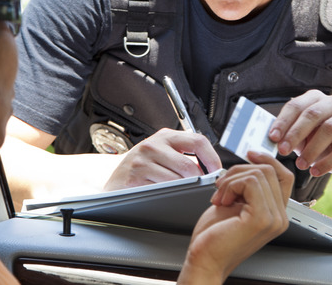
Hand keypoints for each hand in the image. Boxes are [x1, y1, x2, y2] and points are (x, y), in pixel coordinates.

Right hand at [104, 128, 221, 190]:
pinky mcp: (135, 176)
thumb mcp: (163, 154)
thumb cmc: (142, 170)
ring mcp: (143, 160)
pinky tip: (163, 195)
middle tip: (201, 189)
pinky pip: (162, 189)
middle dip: (199, 182)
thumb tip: (212, 169)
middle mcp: (154, 145)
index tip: (216, 172)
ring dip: (184, 190)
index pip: (198, 141)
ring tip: (179, 193)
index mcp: (166, 136)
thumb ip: (184, 155)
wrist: (115, 183)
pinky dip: (168, 195)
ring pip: (177, 180)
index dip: (212, 158)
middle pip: (189, 166)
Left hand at [178, 152, 292, 283]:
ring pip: (258, 173)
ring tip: (221, 197)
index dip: (268, 160)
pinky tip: (222, 202)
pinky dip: (231, 186)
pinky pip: (250, 182)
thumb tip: (252, 163)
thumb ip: (250, 187)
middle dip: (239, 171)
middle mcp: (280, 217)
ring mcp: (273, 219)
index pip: (284, 176)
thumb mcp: (236, 203)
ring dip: (231, 180)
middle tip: (222, 187)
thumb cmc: (215, 236)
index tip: (251, 153)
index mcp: (276, 213)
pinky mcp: (262, 218)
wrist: (204, 259)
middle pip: (269, 170)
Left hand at [268, 90, 331, 182]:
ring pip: (329, 129)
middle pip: (313, 114)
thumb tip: (269, 139)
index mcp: (317, 99)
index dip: (283, 121)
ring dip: (311, 149)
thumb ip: (288, 136)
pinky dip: (327, 162)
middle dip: (295, 134)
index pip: (297, 105)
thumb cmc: (324, 148)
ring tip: (301, 165)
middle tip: (283, 151)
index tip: (272, 137)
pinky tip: (316, 171)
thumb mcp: (303, 141)